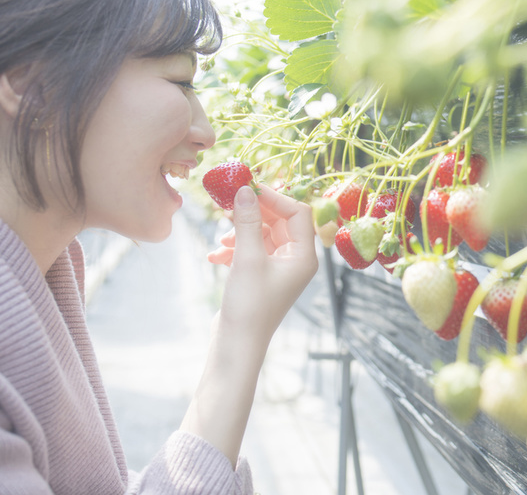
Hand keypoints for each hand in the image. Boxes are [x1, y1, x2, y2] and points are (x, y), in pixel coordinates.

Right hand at [209, 183, 317, 345]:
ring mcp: (279, 269)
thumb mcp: (247, 258)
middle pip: (280, 221)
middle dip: (254, 212)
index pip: (297, 212)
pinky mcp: (262, 277)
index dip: (274, 197)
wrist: (237, 345)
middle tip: (228, 203)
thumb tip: (245, 189)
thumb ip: (248, 221)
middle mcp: (296, 260)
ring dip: (240, 232)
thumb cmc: (249, 305)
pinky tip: (215, 257)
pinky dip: (234, 249)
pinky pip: (252, 250)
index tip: (247, 188)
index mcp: (304, 256)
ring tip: (221, 240)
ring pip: (263, 235)